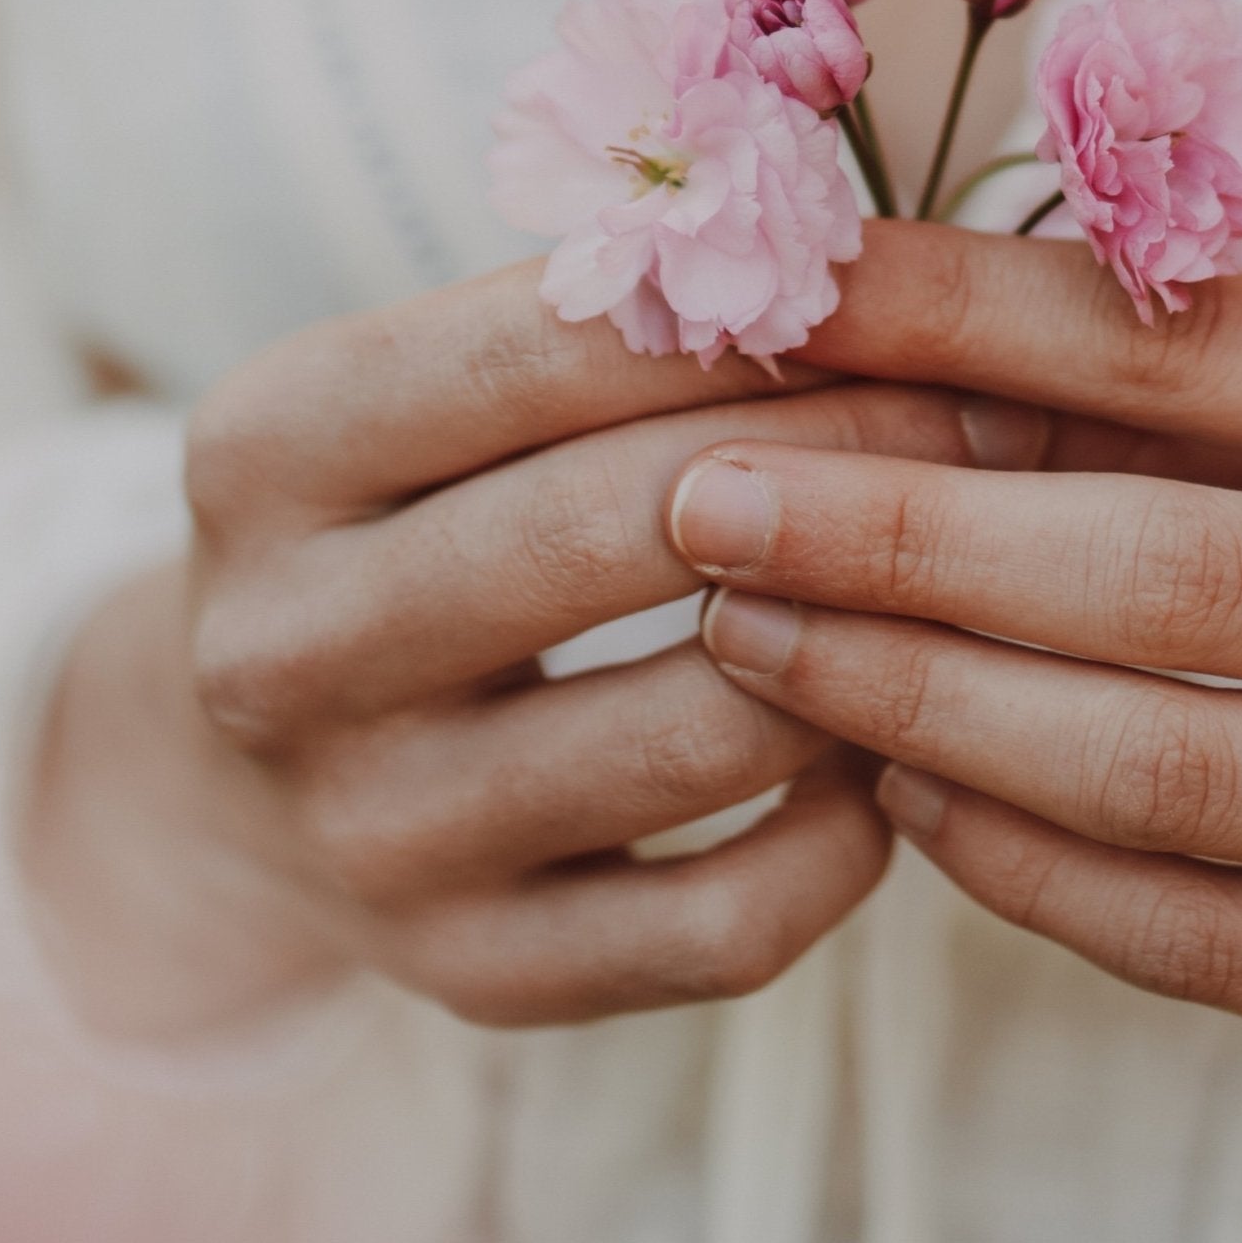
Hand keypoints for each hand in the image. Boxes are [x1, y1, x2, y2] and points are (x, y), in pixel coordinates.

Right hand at [28, 259, 1050, 1038]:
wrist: (238, 773)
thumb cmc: (407, 527)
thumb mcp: (424, 399)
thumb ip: (598, 332)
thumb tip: (880, 269)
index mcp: (267, 453)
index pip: (539, 351)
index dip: (760, 321)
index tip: (929, 306)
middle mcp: (283, 651)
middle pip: (613, 533)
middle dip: (847, 466)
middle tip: (1002, 427)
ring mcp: (374, 835)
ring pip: (695, 736)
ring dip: (868, 651)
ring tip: (962, 582)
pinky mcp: (470, 973)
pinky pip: (723, 924)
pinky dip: (844, 839)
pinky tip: (885, 757)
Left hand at [664, 224, 1241, 1087]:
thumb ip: (1216, 403)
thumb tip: (914, 366)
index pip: (1191, 347)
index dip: (958, 314)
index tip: (778, 297)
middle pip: (1151, 573)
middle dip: (887, 539)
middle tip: (702, 507)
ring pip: (1153, 767)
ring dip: (915, 709)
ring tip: (756, 649)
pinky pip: (1196, 931)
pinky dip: (1018, 861)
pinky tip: (902, 797)